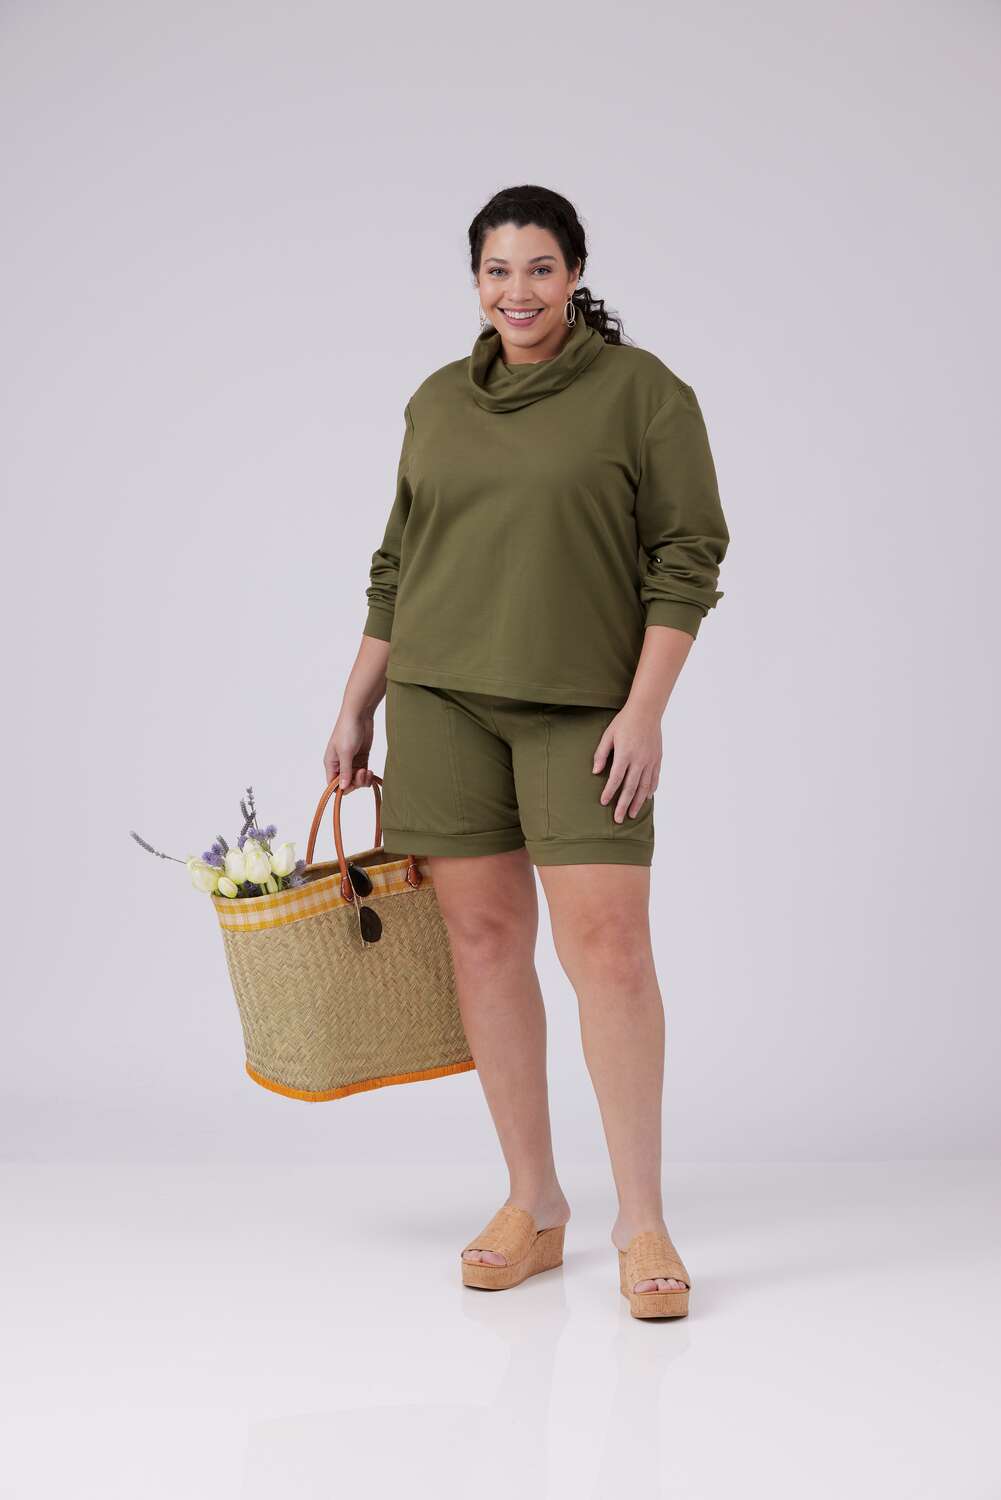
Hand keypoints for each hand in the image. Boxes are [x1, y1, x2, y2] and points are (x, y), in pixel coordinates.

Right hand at [323, 709, 375, 791]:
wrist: (360, 715)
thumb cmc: (347, 730)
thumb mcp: (345, 752)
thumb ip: (345, 771)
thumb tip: (343, 788)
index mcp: (331, 763)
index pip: (333, 784)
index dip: (342, 788)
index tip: (352, 784)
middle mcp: (340, 765)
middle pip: (346, 784)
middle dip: (355, 782)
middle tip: (362, 773)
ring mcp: (351, 762)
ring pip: (356, 780)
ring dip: (363, 780)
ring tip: (368, 771)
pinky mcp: (361, 758)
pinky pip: (364, 774)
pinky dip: (368, 776)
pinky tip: (371, 772)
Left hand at [592, 704, 661, 821]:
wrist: (646, 711)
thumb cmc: (624, 722)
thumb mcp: (608, 735)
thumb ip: (601, 754)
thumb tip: (595, 772)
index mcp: (625, 754)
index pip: (616, 778)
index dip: (609, 792)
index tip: (604, 802)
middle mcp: (639, 760)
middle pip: (631, 788)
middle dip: (623, 804)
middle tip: (618, 819)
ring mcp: (650, 761)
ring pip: (644, 787)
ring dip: (638, 802)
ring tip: (631, 814)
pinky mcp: (657, 759)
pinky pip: (655, 778)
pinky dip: (650, 790)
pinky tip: (647, 798)